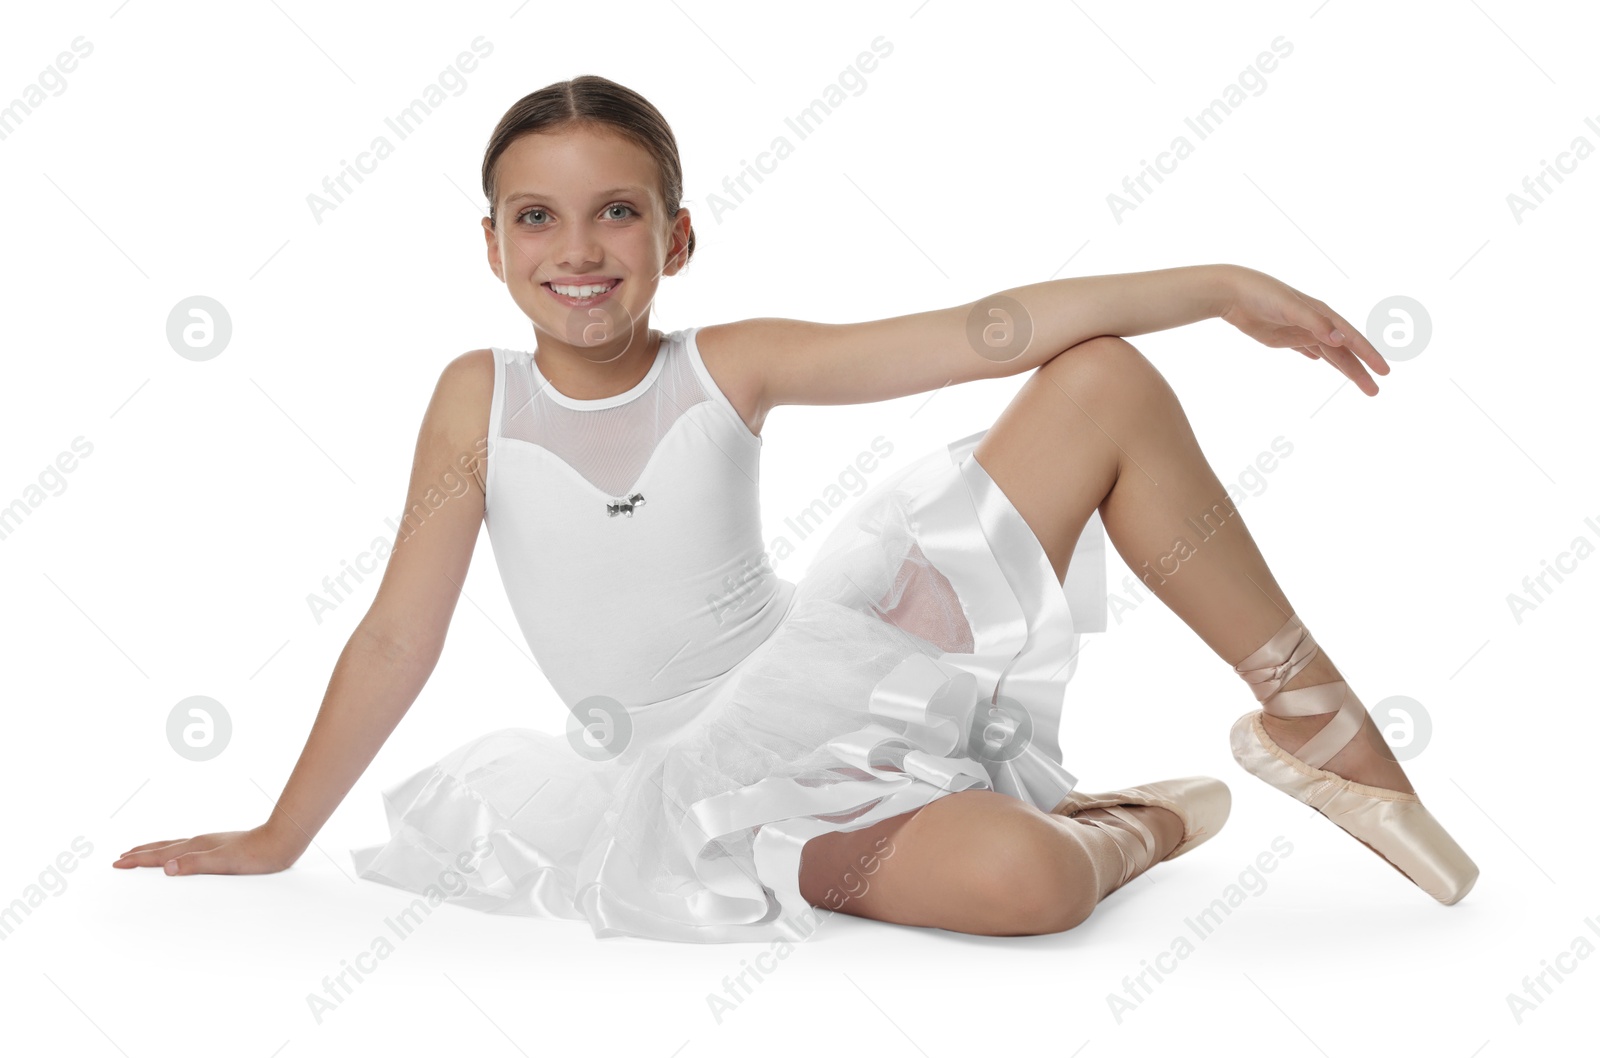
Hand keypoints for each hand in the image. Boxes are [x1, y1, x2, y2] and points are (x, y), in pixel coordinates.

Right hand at [112, 824, 302, 875]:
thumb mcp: (224, 863)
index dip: (138, 859)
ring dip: (156, 850)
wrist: (281, 842)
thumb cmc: (256, 855)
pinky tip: (182, 856)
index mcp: (197, 846)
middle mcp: (200, 842)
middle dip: (142, 853)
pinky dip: (175, 852)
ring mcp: (210, 843)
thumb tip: (166, 868)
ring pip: (176, 846)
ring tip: (144, 852)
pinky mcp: (221, 847)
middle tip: (122, 856)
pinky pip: (189, 849)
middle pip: (164, 847)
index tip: (117, 862)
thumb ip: (195, 864)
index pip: (160, 855)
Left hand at [1218, 265, 1389, 394]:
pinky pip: (1306, 348)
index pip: (1351, 339)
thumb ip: (1314, 323)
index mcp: (1322, 314)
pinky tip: (1320, 361)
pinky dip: (1316, 355)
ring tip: (1360, 384)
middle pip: (1343, 352)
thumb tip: (1340, 339)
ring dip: (1344, 368)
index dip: (1369, 355)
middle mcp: (1315, 323)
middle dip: (1359, 371)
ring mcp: (1299, 331)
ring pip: (1328, 354)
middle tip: (1374, 391)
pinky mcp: (1282, 337)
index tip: (1384, 371)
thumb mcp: (1290, 308)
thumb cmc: (1262, 294)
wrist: (1232, 293)